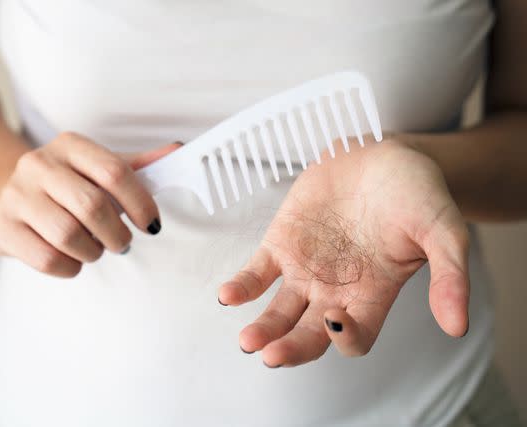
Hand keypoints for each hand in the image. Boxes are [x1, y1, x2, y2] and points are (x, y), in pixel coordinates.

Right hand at [0, 132, 180, 276]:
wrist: (7, 193)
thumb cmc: (68, 185)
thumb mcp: (101, 169)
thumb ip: (139, 166)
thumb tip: (178, 152)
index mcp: (70, 145)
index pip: (115, 172)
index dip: (141, 204)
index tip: (152, 225)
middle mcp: (39, 164)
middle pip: (93, 207)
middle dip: (117, 234)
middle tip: (122, 242)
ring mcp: (16, 195)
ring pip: (69, 236)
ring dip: (93, 252)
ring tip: (95, 249)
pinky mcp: (1, 227)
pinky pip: (47, 259)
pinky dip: (70, 268)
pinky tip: (73, 259)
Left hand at [218, 137, 469, 366]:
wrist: (383, 155)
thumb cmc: (417, 194)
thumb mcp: (443, 229)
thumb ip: (450, 275)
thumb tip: (458, 325)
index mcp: (374, 295)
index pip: (355, 336)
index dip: (344, 337)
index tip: (335, 318)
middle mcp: (336, 290)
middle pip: (309, 335)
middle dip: (291, 348)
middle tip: (271, 355)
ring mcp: (305, 270)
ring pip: (278, 312)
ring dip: (262, 328)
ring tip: (248, 340)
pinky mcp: (282, 244)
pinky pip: (257, 274)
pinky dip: (242, 286)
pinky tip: (228, 296)